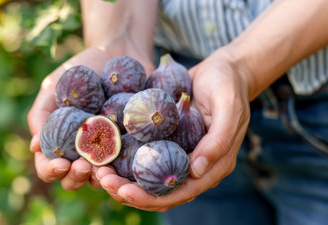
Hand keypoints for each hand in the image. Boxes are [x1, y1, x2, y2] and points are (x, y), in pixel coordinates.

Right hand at [27, 47, 154, 190]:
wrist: (118, 52)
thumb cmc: (80, 69)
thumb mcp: (53, 86)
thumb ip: (41, 114)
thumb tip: (35, 148)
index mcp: (60, 142)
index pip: (49, 167)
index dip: (51, 170)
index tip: (61, 163)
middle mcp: (83, 152)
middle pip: (74, 180)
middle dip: (75, 178)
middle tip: (83, 166)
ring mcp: (109, 151)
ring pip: (101, 178)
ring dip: (100, 178)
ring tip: (104, 168)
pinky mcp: (133, 146)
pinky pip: (130, 164)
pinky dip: (126, 167)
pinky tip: (126, 158)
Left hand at [96, 49, 250, 210]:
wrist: (223, 69)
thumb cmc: (228, 85)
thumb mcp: (229, 107)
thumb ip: (219, 139)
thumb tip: (197, 172)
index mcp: (214, 166)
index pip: (181, 193)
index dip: (151, 197)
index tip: (123, 191)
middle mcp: (195, 166)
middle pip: (160, 191)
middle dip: (130, 191)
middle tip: (102, 180)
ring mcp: (180, 154)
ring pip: (149, 177)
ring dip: (123, 178)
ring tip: (98, 171)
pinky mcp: (168, 140)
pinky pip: (145, 155)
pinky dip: (126, 158)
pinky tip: (105, 152)